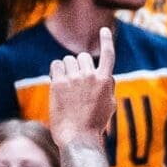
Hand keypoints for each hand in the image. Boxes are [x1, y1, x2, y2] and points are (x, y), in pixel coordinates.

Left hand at [47, 26, 117, 148]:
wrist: (77, 136)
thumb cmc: (94, 124)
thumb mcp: (110, 104)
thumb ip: (108, 86)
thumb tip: (106, 74)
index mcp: (105, 80)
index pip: (108, 54)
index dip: (107, 40)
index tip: (104, 30)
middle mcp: (90, 76)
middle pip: (84, 57)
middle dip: (80, 65)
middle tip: (77, 81)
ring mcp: (74, 79)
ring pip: (68, 59)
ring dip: (67, 68)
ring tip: (67, 84)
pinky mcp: (58, 83)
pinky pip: (56, 65)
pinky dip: (56, 70)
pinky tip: (57, 81)